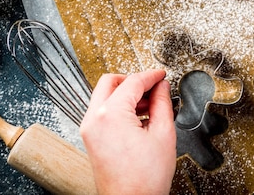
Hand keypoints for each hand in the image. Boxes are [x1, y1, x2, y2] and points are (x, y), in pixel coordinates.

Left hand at [80, 70, 175, 194]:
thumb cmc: (144, 178)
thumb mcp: (163, 134)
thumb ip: (163, 103)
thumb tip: (162, 88)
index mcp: (110, 114)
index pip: (132, 82)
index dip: (151, 76)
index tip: (161, 75)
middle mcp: (94, 119)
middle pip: (111, 82)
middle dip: (134, 80)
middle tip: (154, 86)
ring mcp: (89, 129)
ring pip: (105, 95)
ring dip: (126, 94)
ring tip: (151, 105)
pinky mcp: (91, 138)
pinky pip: (103, 111)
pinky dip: (119, 107)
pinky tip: (139, 116)